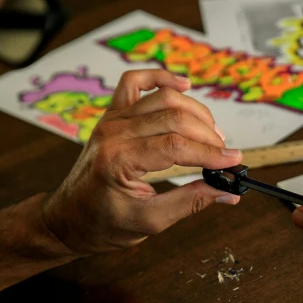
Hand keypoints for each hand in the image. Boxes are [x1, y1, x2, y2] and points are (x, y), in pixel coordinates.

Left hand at [42, 69, 241, 253]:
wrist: (68, 219)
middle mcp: (113, 132)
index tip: (234, 162)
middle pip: (174, 118)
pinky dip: (160, 78)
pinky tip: (183, 85)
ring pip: (163, 98)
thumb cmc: (102, 224)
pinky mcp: (112, 114)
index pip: (176, 146)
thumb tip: (228, 193)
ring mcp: (111, 119)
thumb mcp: (150, 222)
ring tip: (212, 134)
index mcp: (118, 160)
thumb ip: (190, 202)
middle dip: (208, 135)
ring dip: (195, 112)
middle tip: (225, 155)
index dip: (210, 153)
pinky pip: (135, 82)